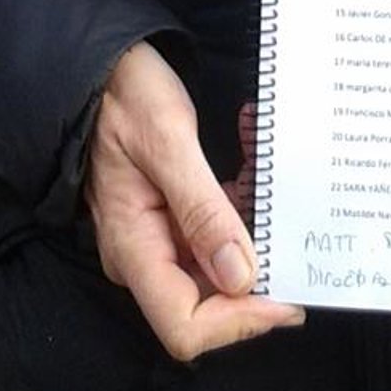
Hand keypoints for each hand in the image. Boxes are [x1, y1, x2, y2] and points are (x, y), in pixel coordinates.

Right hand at [85, 43, 305, 362]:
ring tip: (266, 167)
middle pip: (210, 304)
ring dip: (256, 226)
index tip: (289, 292)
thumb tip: (240, 277)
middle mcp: (143, 256)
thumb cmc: (123, 94)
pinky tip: (251, 155)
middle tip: (291, 222)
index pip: (185, 325)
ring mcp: (158, 239)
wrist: (99, 66)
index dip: (239, 321)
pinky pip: (217, 232)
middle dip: (259, 270)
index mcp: (133, 247)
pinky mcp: (171, 219)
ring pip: (221, 265)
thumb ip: (202, 210)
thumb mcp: (167, 140)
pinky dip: (243, 202)